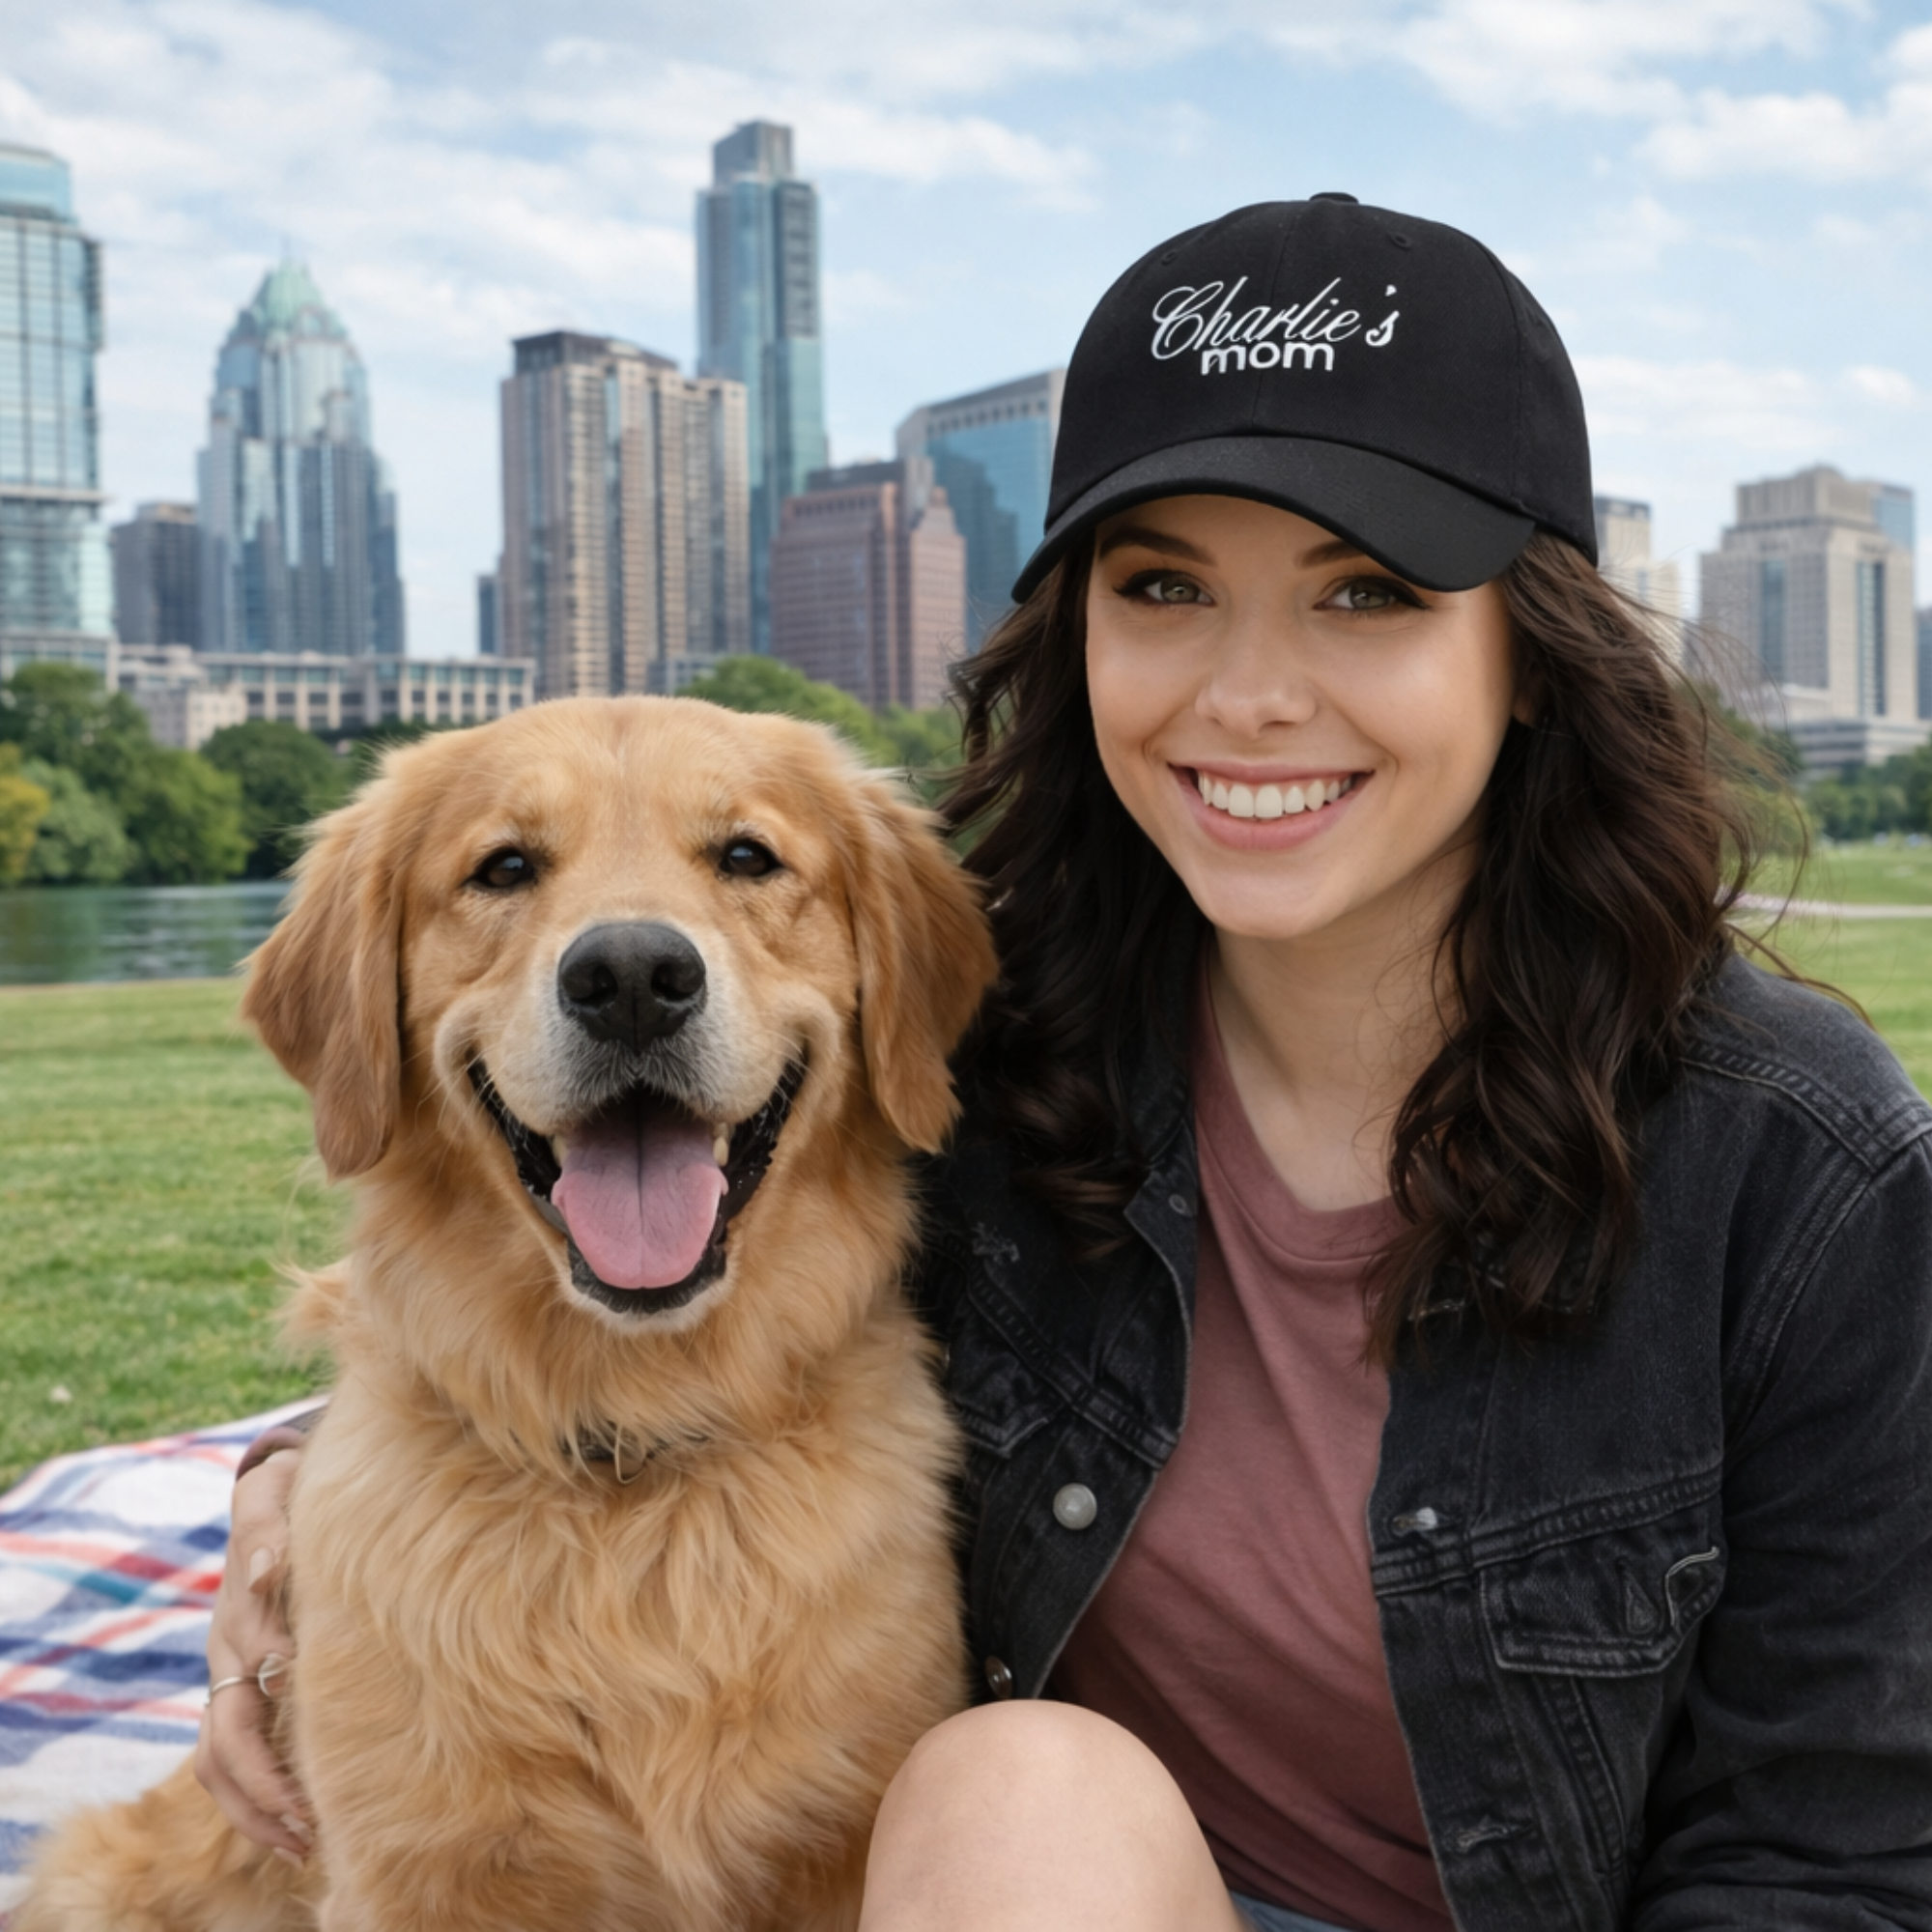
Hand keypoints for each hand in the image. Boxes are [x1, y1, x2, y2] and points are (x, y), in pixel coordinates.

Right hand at [193, 1448, 312, 1861]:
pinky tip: (301, 1834)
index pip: (251, 1649)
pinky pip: (233, 1766)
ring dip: (258, 1808)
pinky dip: (260, 1805)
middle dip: (263, 1781)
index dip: (278, 1675)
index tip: (311, 1706)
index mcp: (240, 1606)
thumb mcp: (275, 1491)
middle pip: (225, 1735)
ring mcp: (229, 1678)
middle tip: (310, 1817)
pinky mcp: (242, 1696)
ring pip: (220, 1763)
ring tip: (306, 1843)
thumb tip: (266, 1572)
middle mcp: (227, 1652)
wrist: (270, 1502)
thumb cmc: (289, 1496)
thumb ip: (268, 1523)